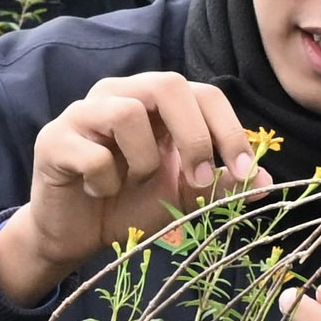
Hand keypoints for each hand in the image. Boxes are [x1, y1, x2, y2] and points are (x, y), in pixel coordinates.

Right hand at [0, 73, 268, 305]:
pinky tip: (96, 191)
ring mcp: (82, 113)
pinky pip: (93, 156)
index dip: (229, 130)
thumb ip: (220, 186)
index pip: (202, 93)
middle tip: (199, 180)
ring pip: (126, 114)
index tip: (246, 173)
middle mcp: (118, 94)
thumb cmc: (128, 205)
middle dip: (193, 135)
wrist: (75, 236)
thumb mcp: (183, 197)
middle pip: (167, 84)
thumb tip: (266, 182)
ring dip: (143, 161)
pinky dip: (105, 182)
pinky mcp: (53, 140)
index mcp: (154, 102)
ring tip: (131, 183)